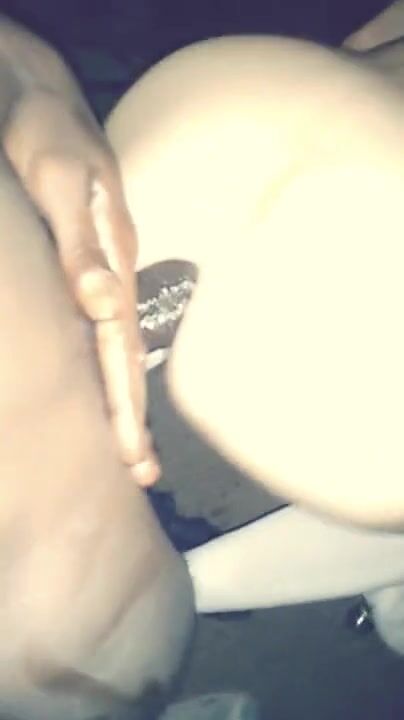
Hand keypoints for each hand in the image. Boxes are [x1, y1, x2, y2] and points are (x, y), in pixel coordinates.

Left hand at [4, 91, 159, 486]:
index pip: (120, 349)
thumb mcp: (59, 180)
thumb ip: (82, 243)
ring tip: (132, 450)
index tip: (131, 457)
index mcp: (111, 264)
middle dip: (131, 417)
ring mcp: (101, 277)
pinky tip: (105, 388)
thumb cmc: (46, 137)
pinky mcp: (84, 271)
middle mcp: (112, 279)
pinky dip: (104, 367)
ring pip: (114, 350)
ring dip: (122, 400)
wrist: (42, 104)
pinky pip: (96, 330)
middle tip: (142, 474)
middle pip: (125, 360)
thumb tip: (100, 305)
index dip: (124, 404)